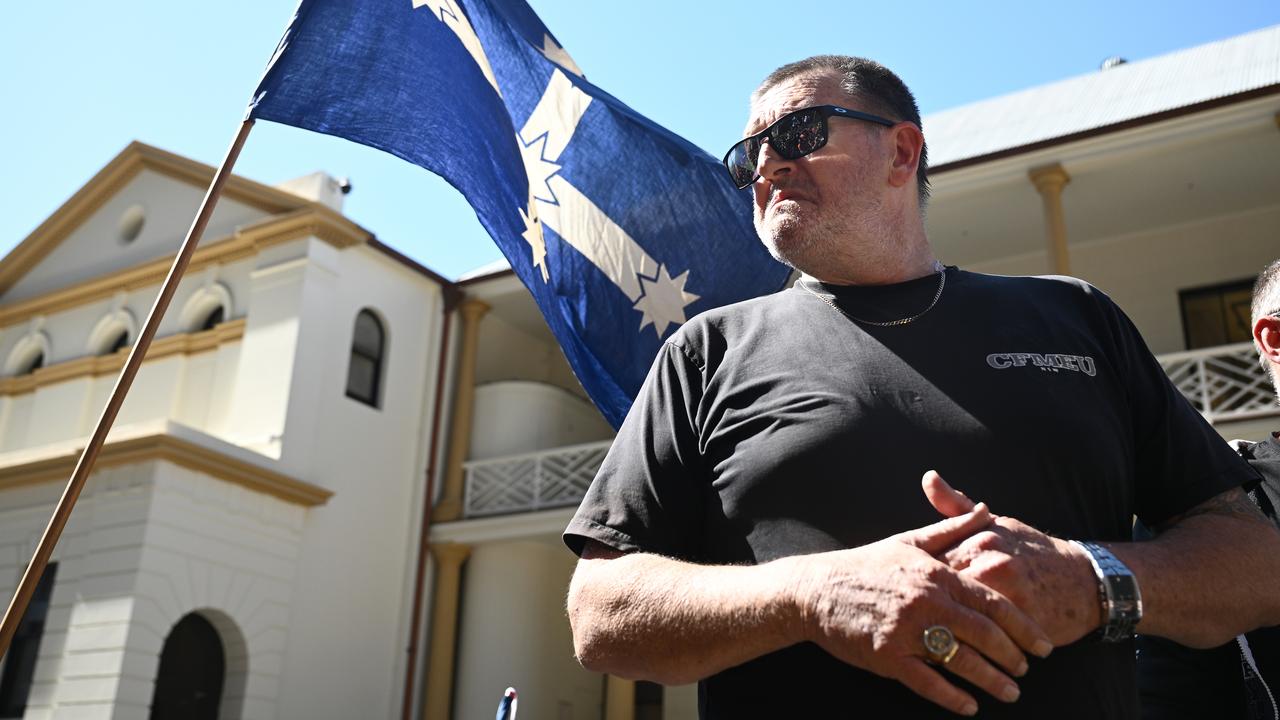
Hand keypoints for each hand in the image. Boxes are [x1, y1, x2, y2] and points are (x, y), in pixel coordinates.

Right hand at [787, 505, 1052, 715]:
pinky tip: (969, 707)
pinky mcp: (887, 654)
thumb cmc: (865, 565)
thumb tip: (985, 508)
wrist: (816, 589)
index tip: (1044, 644)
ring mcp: (907, 630)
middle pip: (984, 634)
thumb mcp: (910, 541)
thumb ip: (952, 528)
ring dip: (991, 680)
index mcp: (936, 575)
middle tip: (1028, 670)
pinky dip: (952, 697)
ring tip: (1010, 693)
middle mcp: (926, 602)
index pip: (993, 603)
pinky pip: (927, 681)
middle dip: (1013, 656)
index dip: (1024, 626)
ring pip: (961, 660)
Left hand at [922, 471, 1100, 645]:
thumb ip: (956, 507)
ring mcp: (1007, 593)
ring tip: (930, 635)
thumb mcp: (997, 524)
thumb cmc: (1032, 551)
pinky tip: (957, 647)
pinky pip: (984, 636)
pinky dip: (969, 643)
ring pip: (959, 613)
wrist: (1084, 581)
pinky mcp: (1020, 622)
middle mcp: (990, 563)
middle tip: (913, 614)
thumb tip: (928, 477)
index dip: (916, 576)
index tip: (907, 587)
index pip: (929, 560)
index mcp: (979, 539)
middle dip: (926, 602)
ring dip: (943, 624)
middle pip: (940, 588)